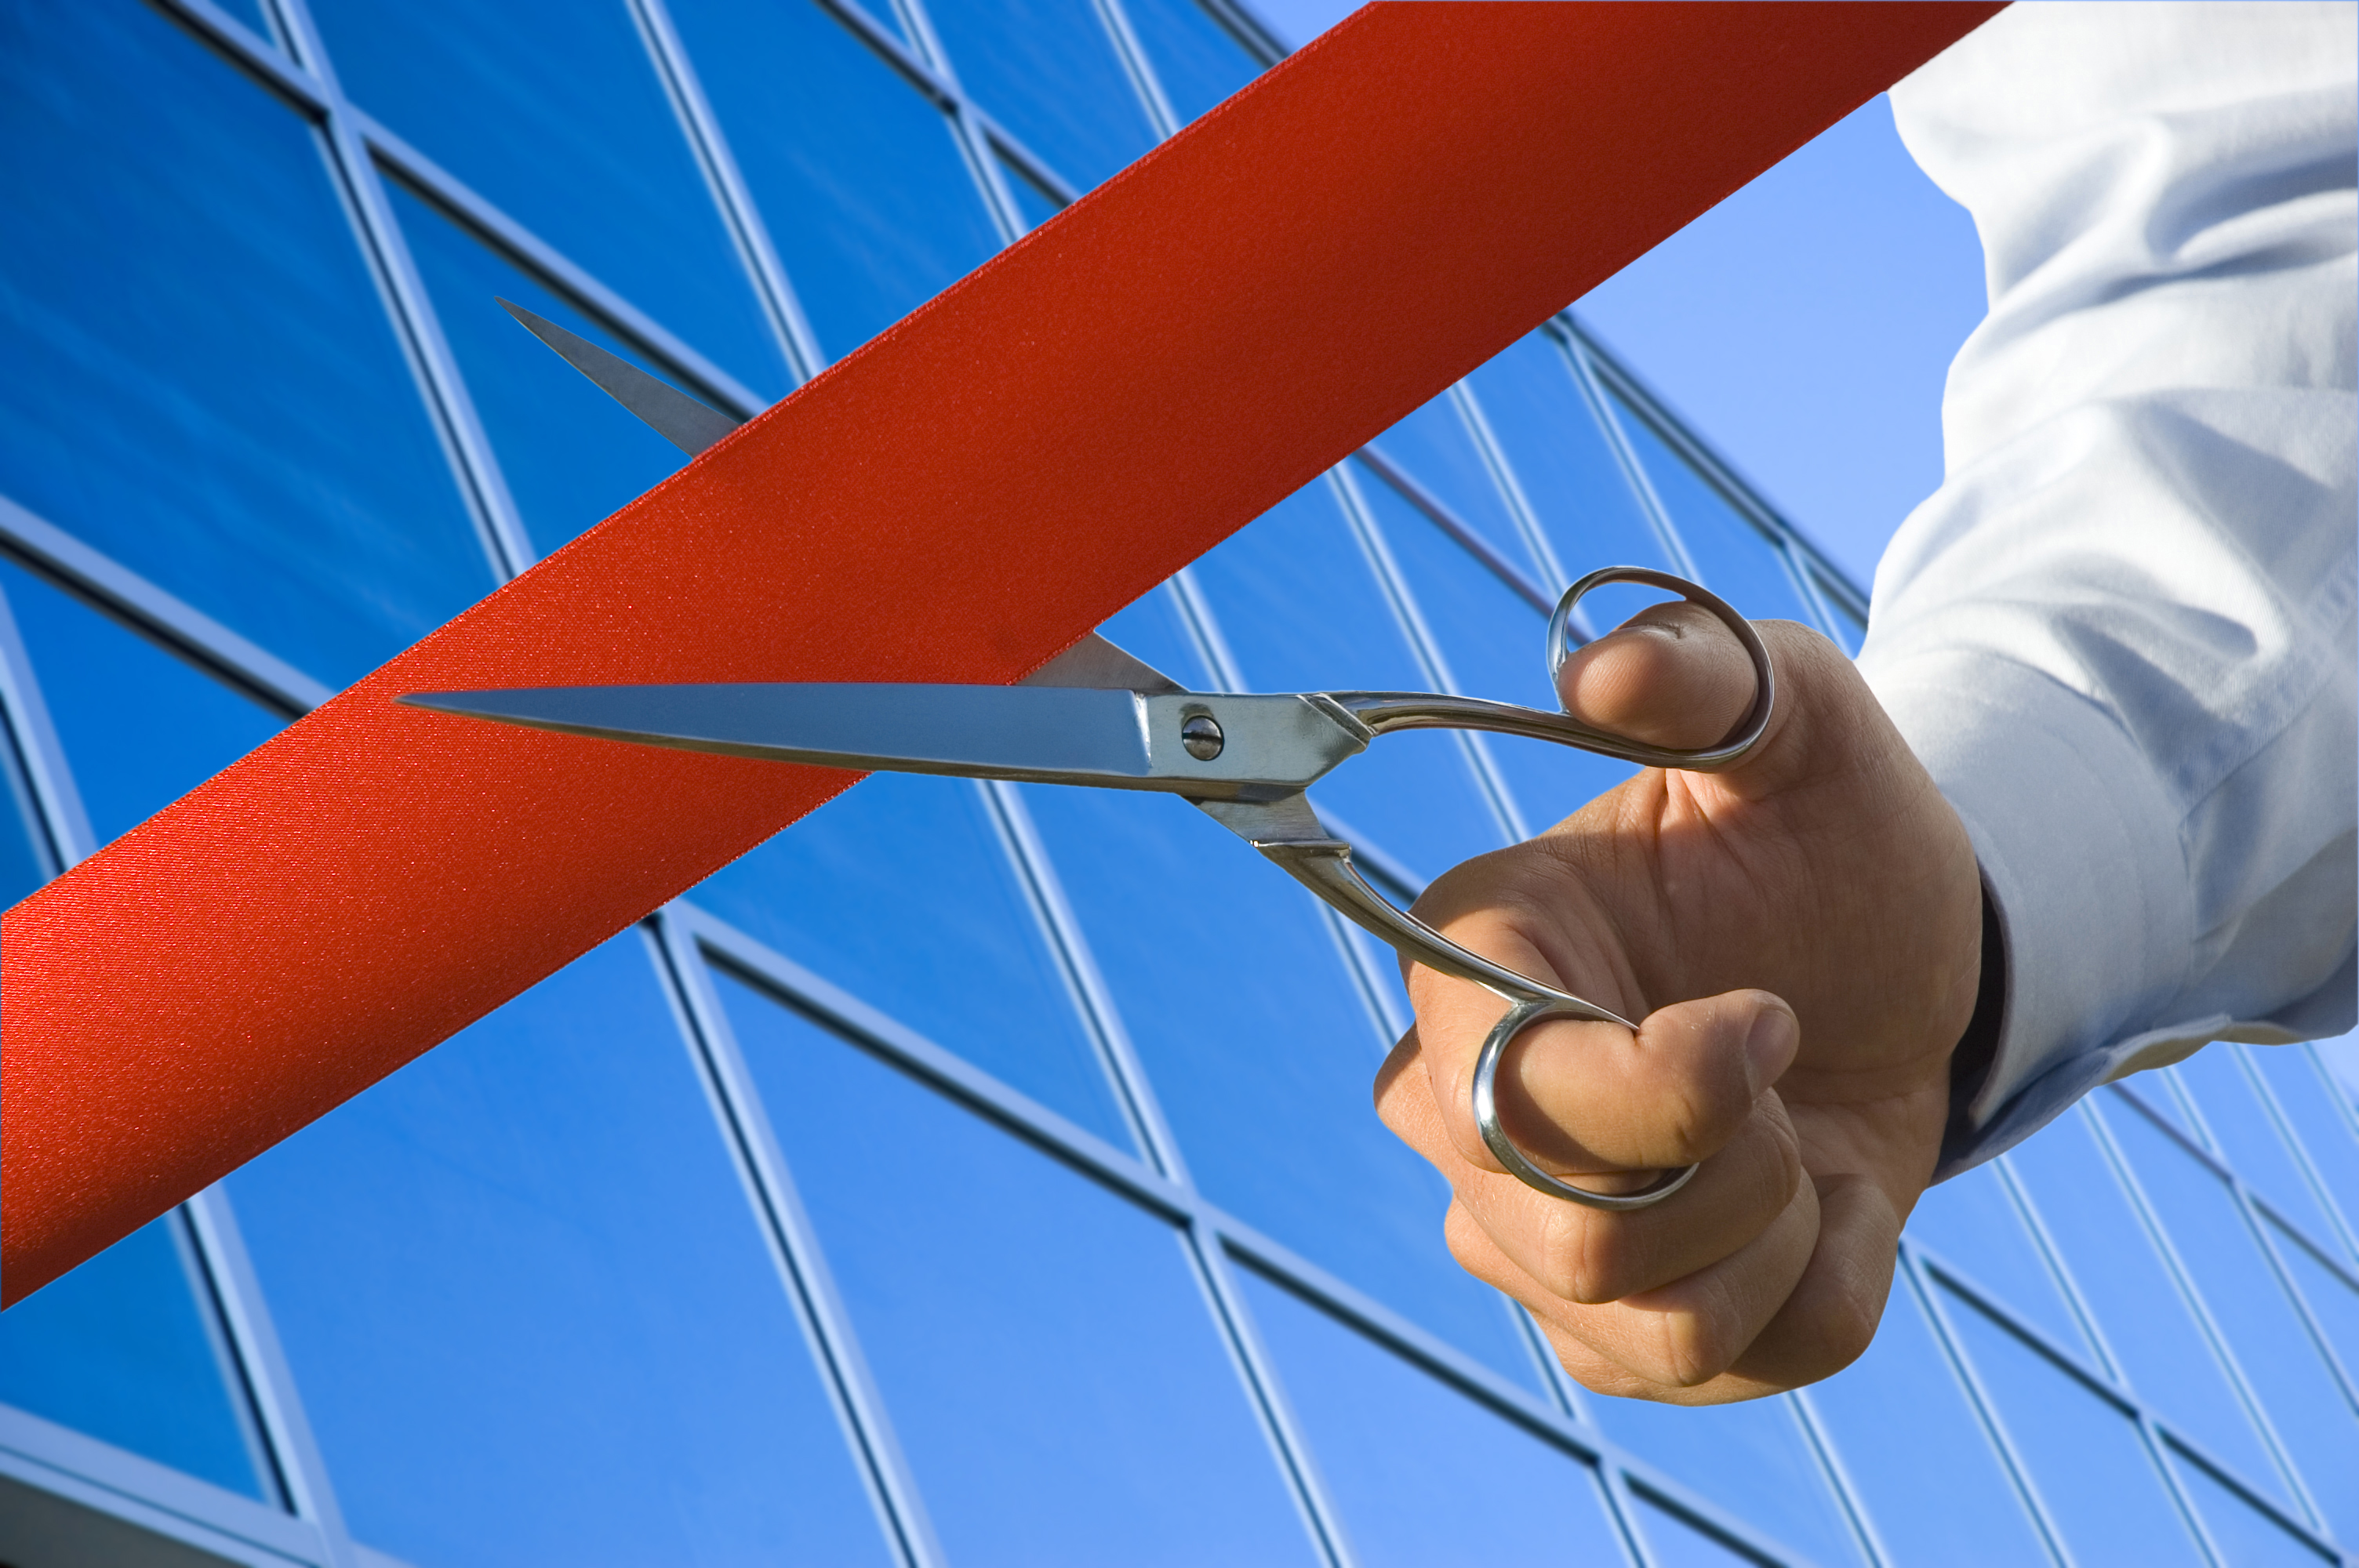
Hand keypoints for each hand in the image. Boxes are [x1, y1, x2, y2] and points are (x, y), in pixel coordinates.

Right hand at [1374, 603, 1982, 1401]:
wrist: (1894, 965)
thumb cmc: (1820, 833)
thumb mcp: (1793, 720)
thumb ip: (1707, 669)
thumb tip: (1601, 672)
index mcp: (1472, 961)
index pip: (1508, 1099)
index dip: (1670, 1094)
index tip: (1772, 1015)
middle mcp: (1460, 1112)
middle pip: (1573, 1245)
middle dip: (1739, 1171)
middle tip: (1788, 1062)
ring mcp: (1526, 1235)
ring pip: (1653, 1329)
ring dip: (1780, 1231)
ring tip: (1794, 1130)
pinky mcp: (1615, 1327)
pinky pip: (1733, 1372)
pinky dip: (1819, 1290)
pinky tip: (1812, 1197)